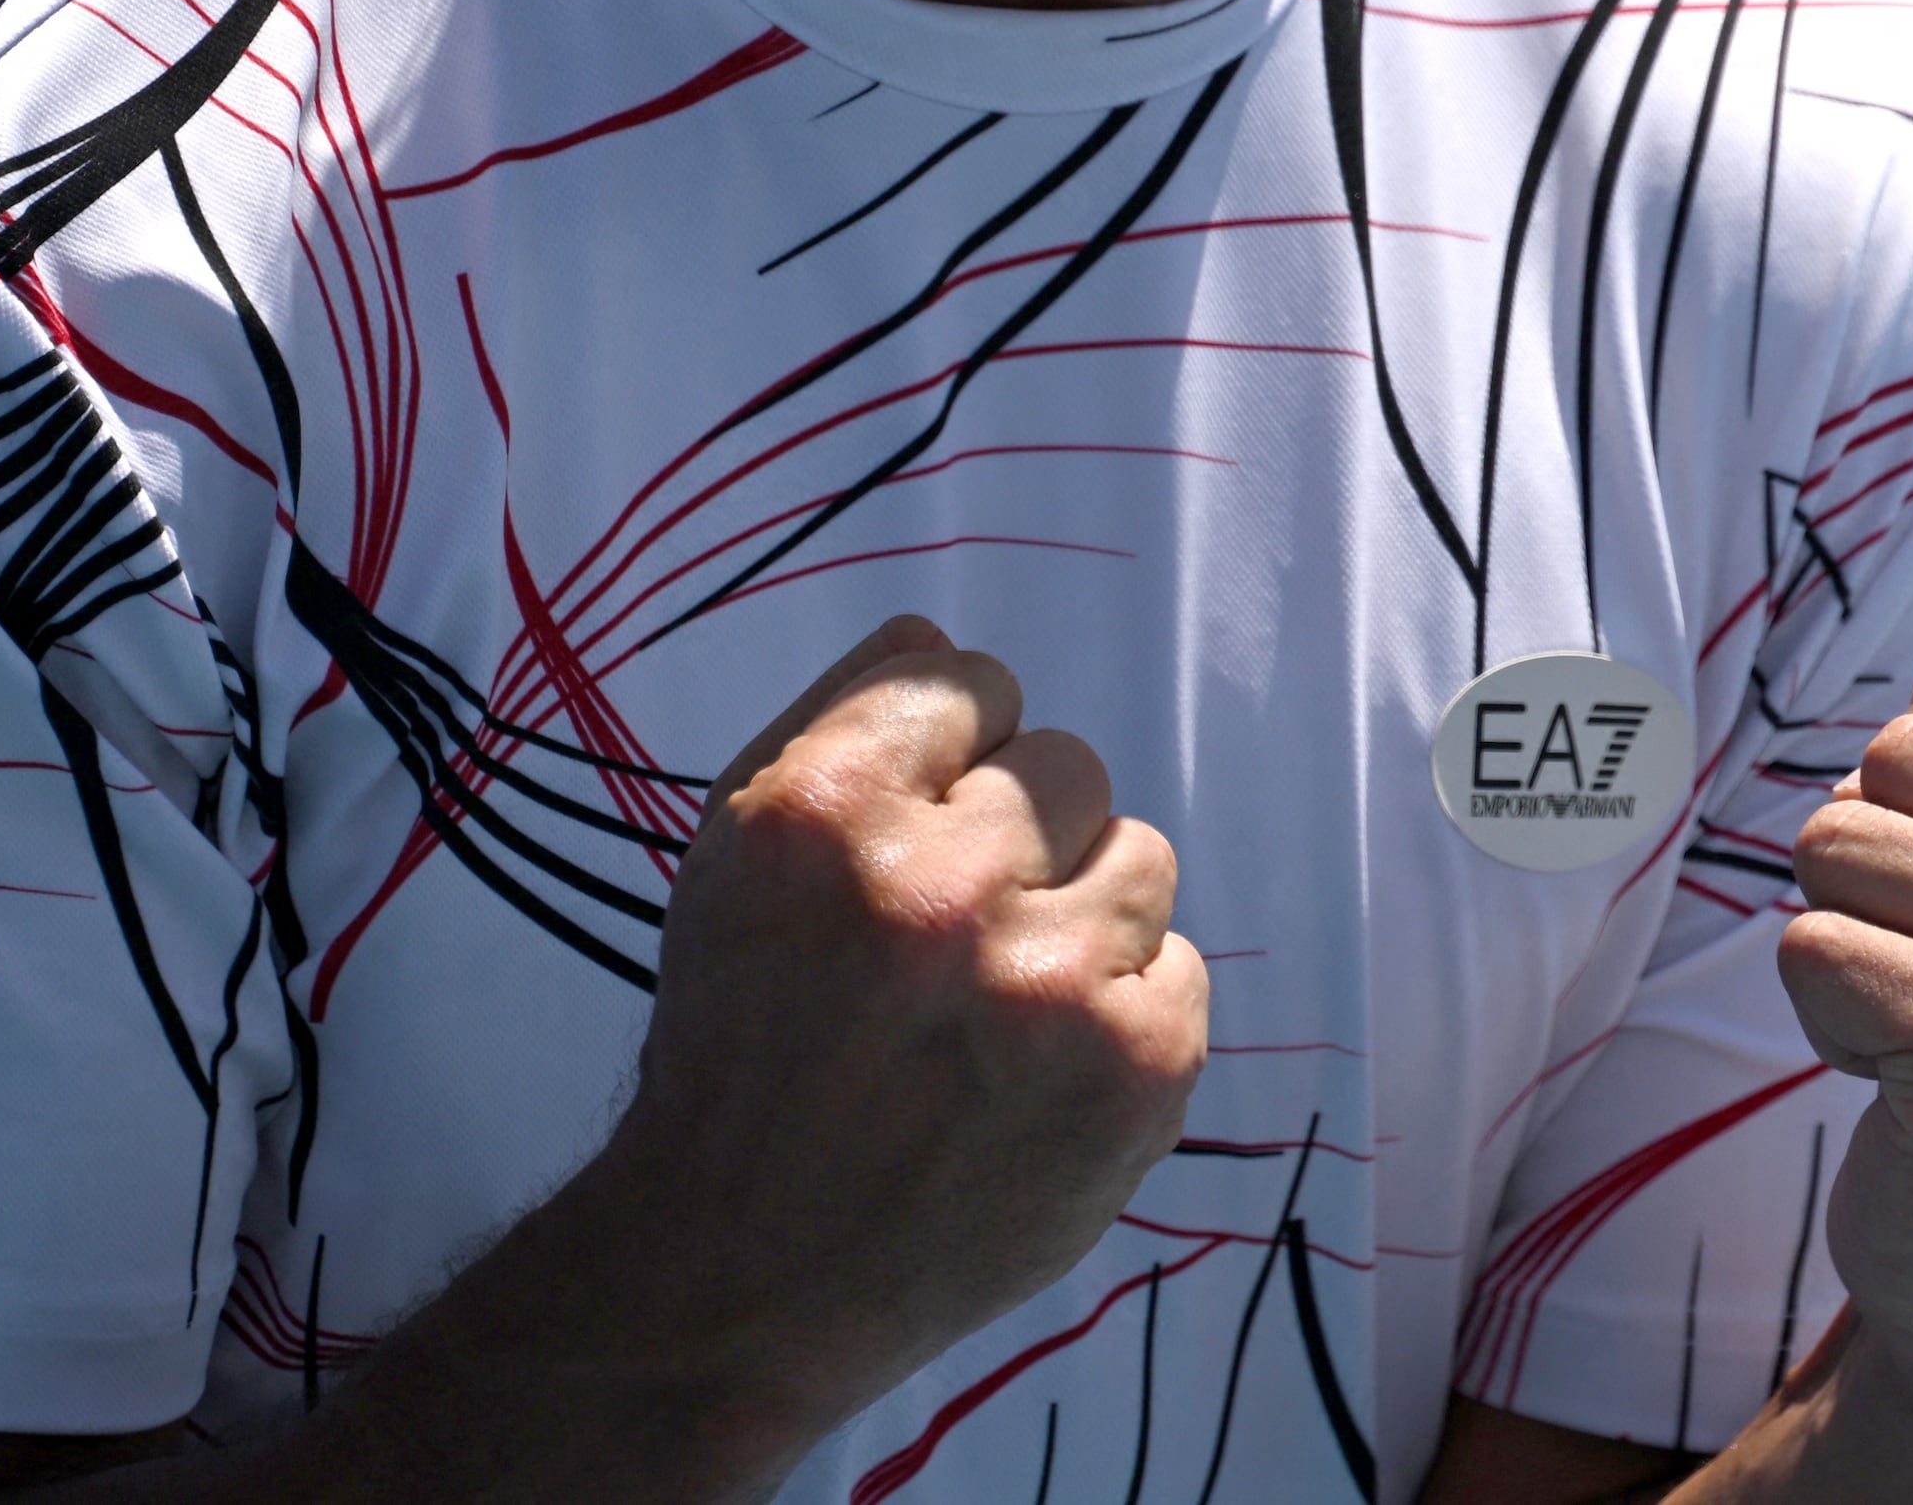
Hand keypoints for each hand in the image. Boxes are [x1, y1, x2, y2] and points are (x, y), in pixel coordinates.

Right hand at [606, 613, 1212, 1436]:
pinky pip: (1179, 966)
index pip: (972, 683)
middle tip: (945, 947)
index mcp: (825, 812)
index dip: (945, 763)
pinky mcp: (1138, 1070)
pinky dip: (1120, 1015)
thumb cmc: (741, 1048)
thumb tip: (944, 636)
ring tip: (996, 1012)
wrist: (745, 1276)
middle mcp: (941, 888)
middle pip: (1069, 764)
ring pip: (1140, 856)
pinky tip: (1037, 1076)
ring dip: (1080, 919)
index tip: (911, 839)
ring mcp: (1051, 986)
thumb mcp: (734, 858)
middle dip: (1017, 841)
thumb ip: (840, 722)